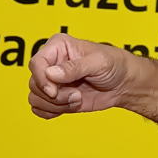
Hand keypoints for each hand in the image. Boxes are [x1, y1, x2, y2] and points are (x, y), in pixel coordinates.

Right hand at [27, 33, 143, 119]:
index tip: (55, 91)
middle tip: (76, 95)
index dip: (42, 79)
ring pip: (35, 98)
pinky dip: (53, 112)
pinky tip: (72, 105)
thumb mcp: (98, 62)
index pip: (36, 63)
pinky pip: (39, 109)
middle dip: (54, 95)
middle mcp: (51, 62)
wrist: (123, 83)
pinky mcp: (54, 97)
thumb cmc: (114, 64)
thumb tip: (51, 73)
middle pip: (34, 83)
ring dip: (56, 105)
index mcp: (58, 46)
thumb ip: (74, 67)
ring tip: (77, 99)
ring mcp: (52, 81)